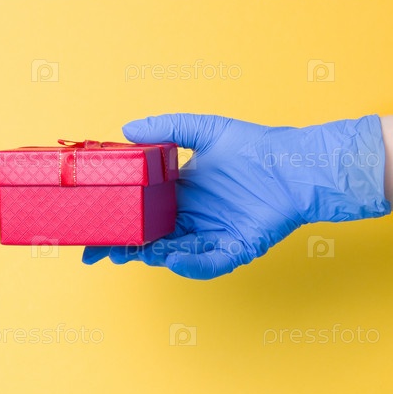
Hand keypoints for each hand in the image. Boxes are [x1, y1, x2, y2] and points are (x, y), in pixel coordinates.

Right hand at [82, 113, 389, 279]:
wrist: (298, 163)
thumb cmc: (257, 146)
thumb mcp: (206, 129)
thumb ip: (167, 128)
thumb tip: (126, 129)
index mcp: (182, 194)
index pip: (143, 212)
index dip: (119, 222)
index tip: (93, 229)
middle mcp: (194, 218)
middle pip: (152, 238)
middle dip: (125, 247)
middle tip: (99, 253)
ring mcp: (214, 235)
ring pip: (174, 252)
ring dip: (152, 256)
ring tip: (131, 254)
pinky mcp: (237, 248)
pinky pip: (210, 262)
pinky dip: (192, 264)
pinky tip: (172, 259)